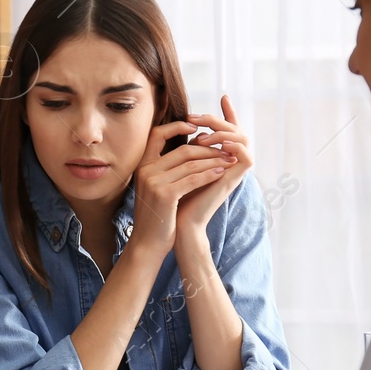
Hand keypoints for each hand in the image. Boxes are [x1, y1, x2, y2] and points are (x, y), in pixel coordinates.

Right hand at [127, 120, 235, 256]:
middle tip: (226, 149)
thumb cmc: (158, 215)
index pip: (158, 134)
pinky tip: (221, 172)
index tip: (196, 127)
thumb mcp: (158, 187)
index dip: (177, 126)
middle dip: (208, 148)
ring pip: (190, 163)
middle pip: (182, 149)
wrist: (148, 243)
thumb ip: (168, 168)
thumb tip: (192, 147)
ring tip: (228, 160)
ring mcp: (154, 182)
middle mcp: (146, 170)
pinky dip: (209, 174)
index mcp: (142, 166)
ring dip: (213, 160)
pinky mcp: (165, 194)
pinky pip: (193, 178)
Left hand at [174, 95, 251, 236]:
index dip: (228, 112)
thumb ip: (186, 148)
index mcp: (219, 157)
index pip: (229, 129)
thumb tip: (184, 125)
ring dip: (222, 131)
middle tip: (195, 117)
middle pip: (236, 129)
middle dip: (217, 119)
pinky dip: (232, 145)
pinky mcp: (236, 178)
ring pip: (243, 138)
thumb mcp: (178, 165)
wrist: (178, 222)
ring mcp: (235, 169)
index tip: (224, 95)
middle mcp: (230, 161)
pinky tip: (215, 143)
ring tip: (202, 135)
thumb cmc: (176, 196)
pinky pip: (245, 154)